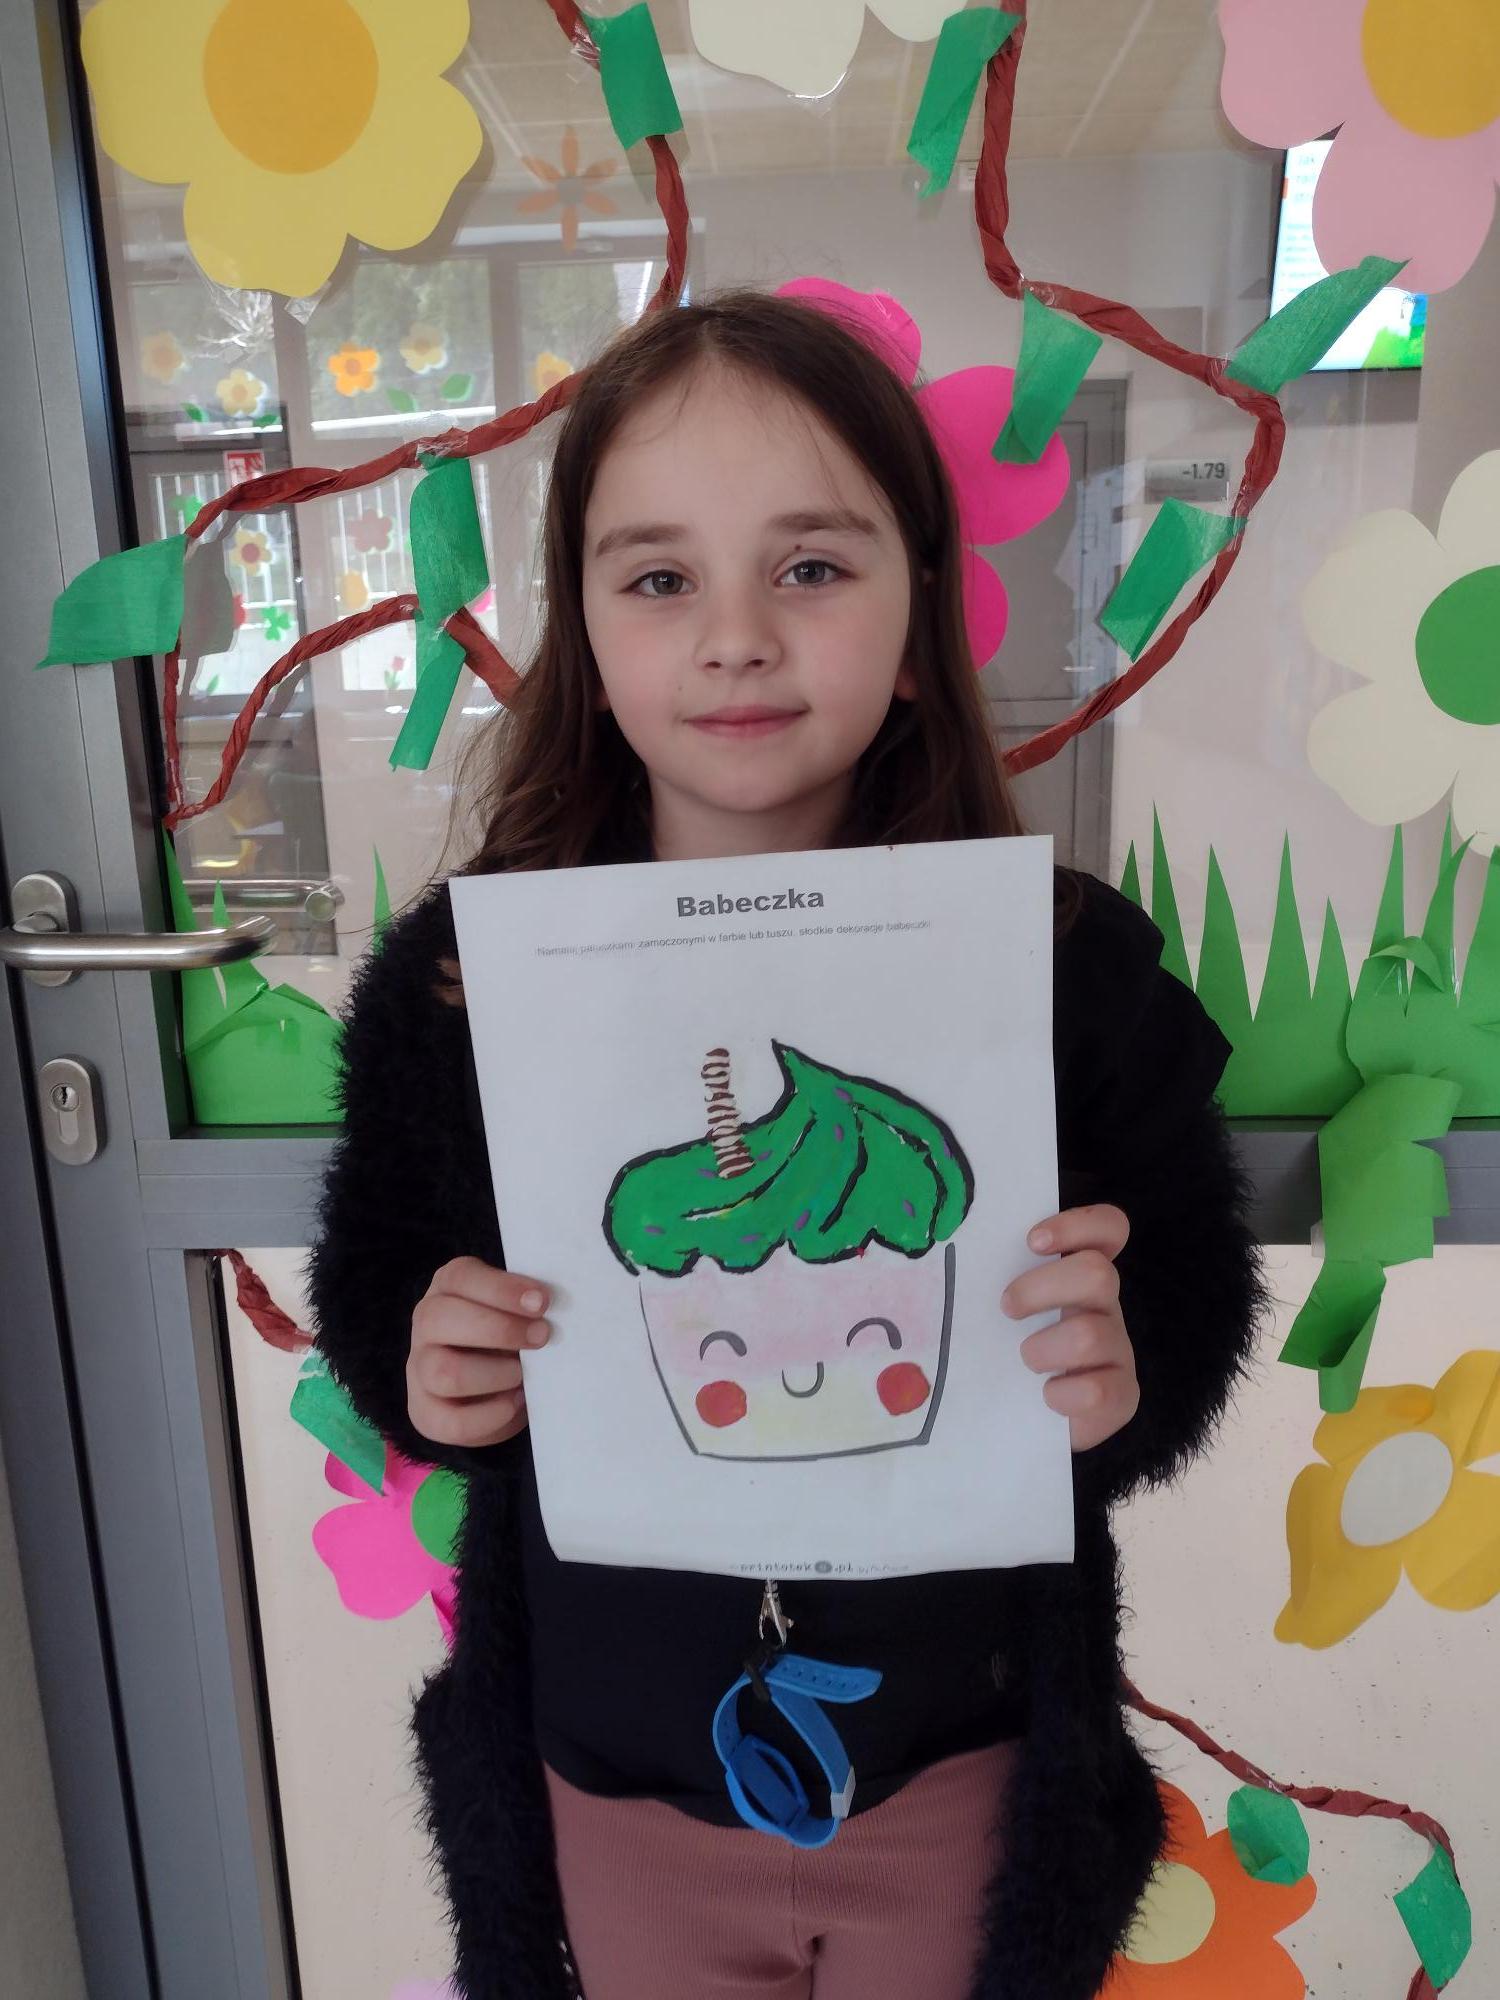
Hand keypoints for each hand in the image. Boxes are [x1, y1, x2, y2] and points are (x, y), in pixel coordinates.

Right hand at [408, 1257, 551, 1450]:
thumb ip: (528, 1306)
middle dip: (499, 1329)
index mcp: (449, 1287)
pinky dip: (492, 1415)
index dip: (502, 1289)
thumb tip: (561, 1312)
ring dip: (495, 1374)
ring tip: (524, 1374)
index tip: (542, 1302)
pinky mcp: (425, 1413)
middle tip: (542, 1337)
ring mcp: (419, 1369)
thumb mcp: (518, 1311)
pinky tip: (516, 1402)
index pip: (460, 1277)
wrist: (493, 1388)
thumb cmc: (512, 1337)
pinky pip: (452, 1422)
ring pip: (443, 1372)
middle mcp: (426, 1323)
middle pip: (440, 1319)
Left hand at [1002, 1204, 1139, 1452]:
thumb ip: (990, 1281)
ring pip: (1091, 1334)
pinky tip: (1047, 1396)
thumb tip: (939, 1260)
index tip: (1032, 1241)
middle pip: (1098, 1274)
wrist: (1027, 1422)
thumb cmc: (1007, 1353)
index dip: (1078, 1226)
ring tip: (1025, 1360)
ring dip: (1044, 1348)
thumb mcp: (1000, 1312)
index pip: (1108, 1229)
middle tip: (1007, 1308)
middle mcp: (1105, 1307)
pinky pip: (1099, 1390)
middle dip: (1041, 1288)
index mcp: (1080, 1276)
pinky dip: (1063, 1394)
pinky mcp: (1121, 1397)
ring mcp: (1118, 1351)